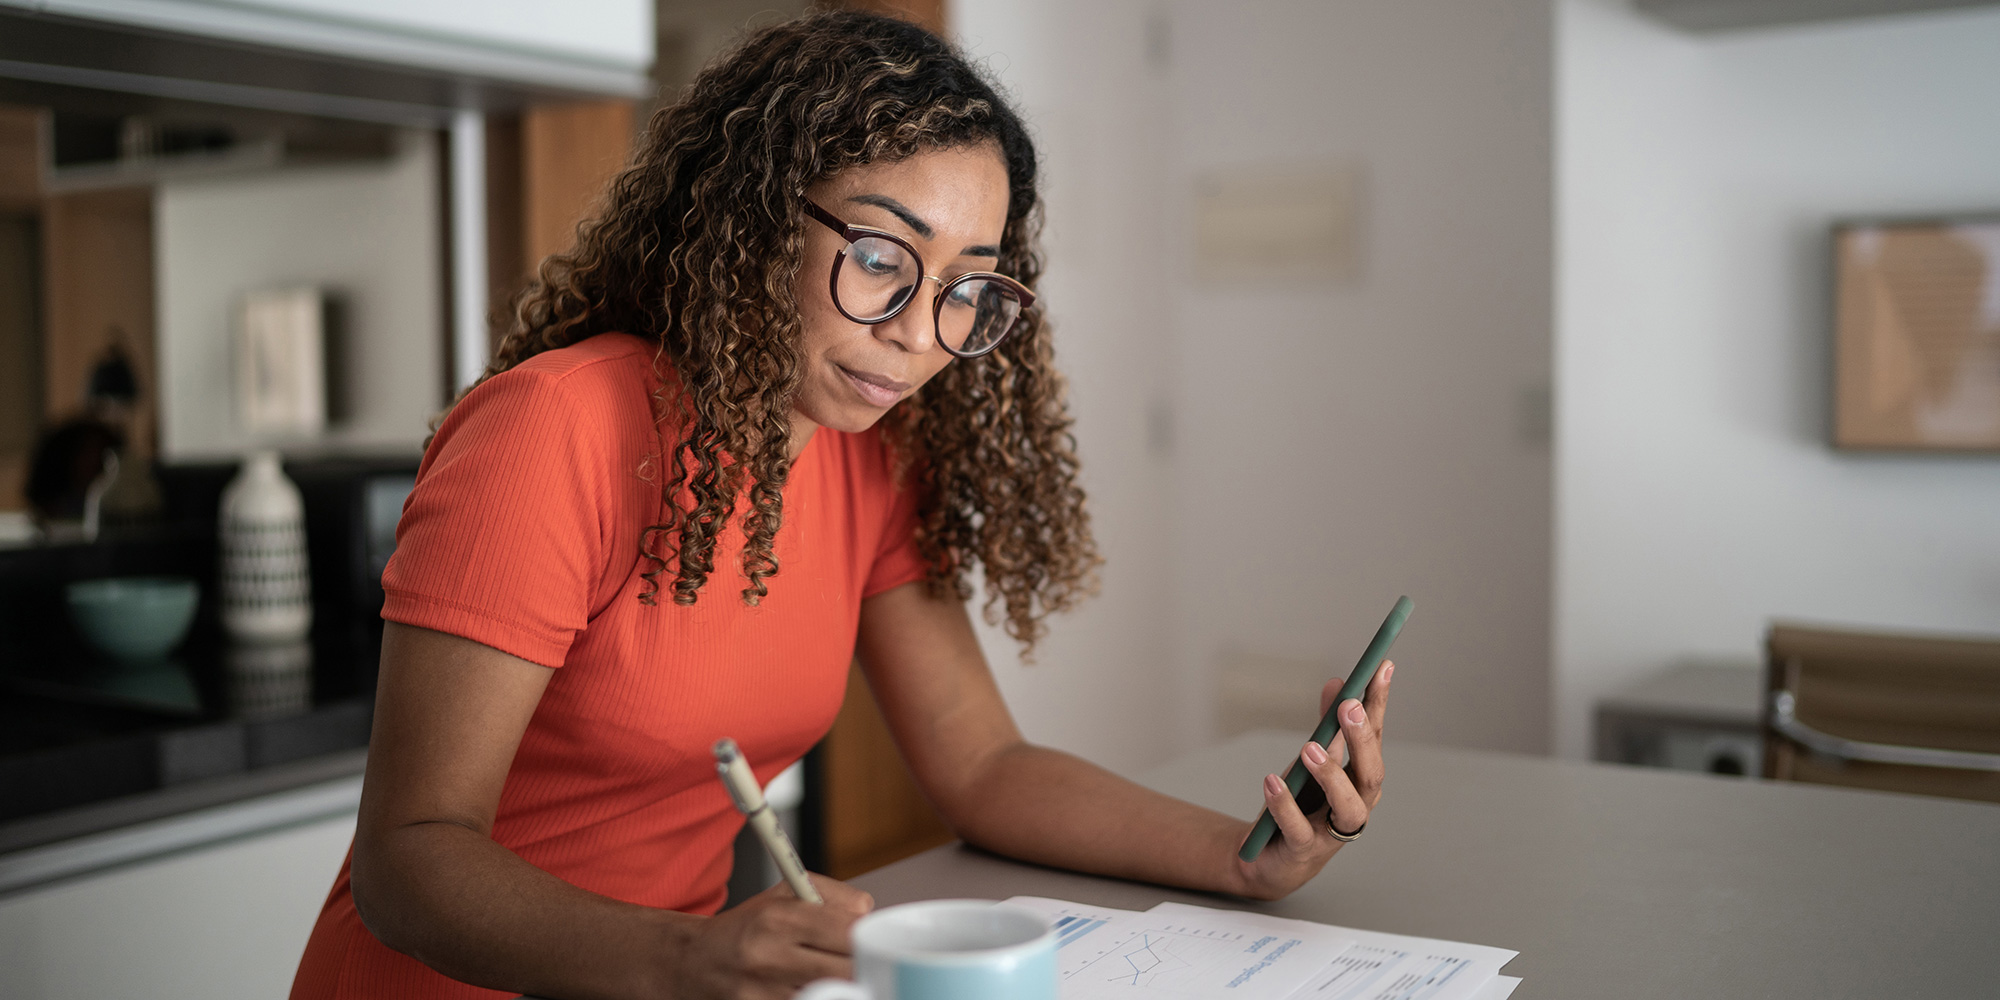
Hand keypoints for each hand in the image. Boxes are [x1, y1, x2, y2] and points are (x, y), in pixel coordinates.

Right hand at [658, 874, 872, 999]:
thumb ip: (832, 896)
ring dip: (840, 988)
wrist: (693, 963)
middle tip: (857, 964)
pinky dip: (818, 997)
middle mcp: (769, 956)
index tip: (869, 942)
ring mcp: (763, 993)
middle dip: (859, 967)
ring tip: (831, 977)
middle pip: (847, 970)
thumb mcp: (783, 894)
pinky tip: (811, 989)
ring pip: (832, 995)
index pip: (848, 932)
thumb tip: (867, 914)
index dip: (867, 939)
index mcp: (779, 918)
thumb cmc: (747, 927)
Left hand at [1232, 661, 1392, 900]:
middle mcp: (1356, 805)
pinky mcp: (1303, 850)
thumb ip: (1326, 725)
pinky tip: (1270, 782)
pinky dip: (1285, 805)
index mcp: (1361, 779)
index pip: (1375, 737)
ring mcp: (1332, 832)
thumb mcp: (1311, 759)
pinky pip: (1298, 829)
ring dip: (1332, 774)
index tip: (1383, 666)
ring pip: (1348, 807)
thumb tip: (1337, 682)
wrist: (1268, 855)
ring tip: (1308, 747)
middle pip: (1371, 773)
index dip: (1380, 703)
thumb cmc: (1301, 805)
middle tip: (1348, 706)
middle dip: (1362, 738)